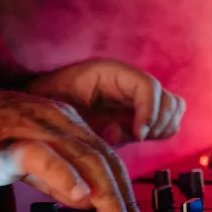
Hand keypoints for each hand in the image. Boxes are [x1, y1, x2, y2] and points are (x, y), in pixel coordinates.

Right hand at [0, 86, 145, 211]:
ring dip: (107, 197)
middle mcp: (53, 120)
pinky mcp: (6, 144)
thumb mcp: (20, 155)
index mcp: (59, 121)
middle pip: (103, 160)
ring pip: (83, 160)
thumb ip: (53, 174)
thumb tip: (84, 198)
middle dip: (123, 200)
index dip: (123, 191)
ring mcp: (31, 129)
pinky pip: (42, 157)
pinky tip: (81, 198)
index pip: (104, 156)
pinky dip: (65, 177)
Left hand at [25, 59, 184, 144]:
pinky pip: (166, 120)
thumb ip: (91, 123)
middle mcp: (129, 82)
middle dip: (158, 121)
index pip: (147, 86)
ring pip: (173, 108)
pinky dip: (160, 130)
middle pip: (167, 98)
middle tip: (138, 137)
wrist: (37, 107)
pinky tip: (139, 138)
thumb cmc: (46, 103)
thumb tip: (118, 136)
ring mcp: (136, 97)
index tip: (138, 135)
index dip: (148, 112)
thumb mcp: (62, 111)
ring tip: (139, 137)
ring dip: (162, 126)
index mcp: (111, 73)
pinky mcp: (137, 113)